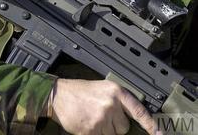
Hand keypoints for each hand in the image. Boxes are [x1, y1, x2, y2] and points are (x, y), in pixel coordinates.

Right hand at [47, 78, 161, 134]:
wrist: (59, 95)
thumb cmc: (81, 91)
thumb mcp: (103, 89)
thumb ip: (118, 101)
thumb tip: (131, 118)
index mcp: (116, 92)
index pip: (138, 110)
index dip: (150, 125)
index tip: (159, 134)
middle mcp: (111, 104)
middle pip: (124, 127)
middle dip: (115, 125)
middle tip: (101, 114)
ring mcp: (101, 118)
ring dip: (104, 130)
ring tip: (92, 117)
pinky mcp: (92, 131)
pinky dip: (95, 134)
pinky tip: (87, 124)